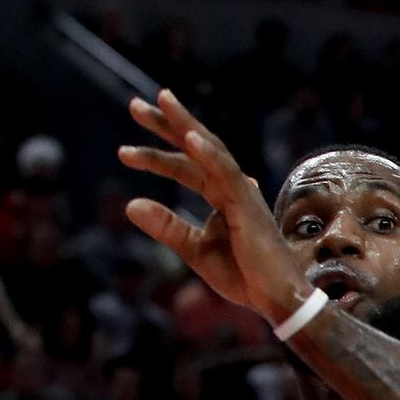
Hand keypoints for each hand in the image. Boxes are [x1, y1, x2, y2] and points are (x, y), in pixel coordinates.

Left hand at [119, 89, 303, 322]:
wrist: (275, 298)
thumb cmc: (244, 276)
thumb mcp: (195, 249)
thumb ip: (166, 226)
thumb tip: (129, 204)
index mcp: (222, 198)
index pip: (186, 168)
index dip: (156, 157)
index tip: (124, 153)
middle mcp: (234, 188)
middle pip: (198, 147)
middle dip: (168, 124)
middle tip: (135, 105)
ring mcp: (243, 193)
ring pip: (211, 150)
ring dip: (185, 125)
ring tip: (161, 101)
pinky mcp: (249, 204)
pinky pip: (227, 173)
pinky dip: (208, 153)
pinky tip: (189, 137)